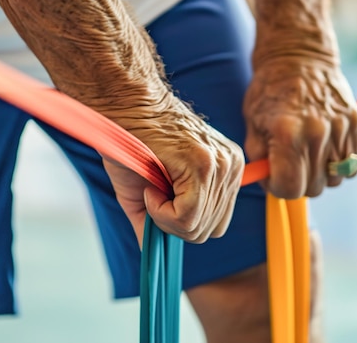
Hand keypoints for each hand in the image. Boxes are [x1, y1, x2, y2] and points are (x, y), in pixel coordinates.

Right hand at [102, 98, 244, 244]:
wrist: (125, 104)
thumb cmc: (134, 141)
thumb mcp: (150, 187)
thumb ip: (157, 221)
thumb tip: (152, 252)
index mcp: (227, 170)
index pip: (217, 224)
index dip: (183, 224)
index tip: (159, 200)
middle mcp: (231, 167)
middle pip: (209, 231)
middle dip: (174, 225)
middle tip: (152, 196)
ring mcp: (220, 165)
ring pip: (197, 228)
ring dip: (163, 217)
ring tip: (151, 186)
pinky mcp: (202, 164)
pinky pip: (187, 217)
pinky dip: (161, 213)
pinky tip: (151, 188)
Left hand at [243, 55, 356, 198]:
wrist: (297, 57)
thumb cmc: (269, 91)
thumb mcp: (252, 123)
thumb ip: (259, 158)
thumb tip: (268, 184)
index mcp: (288, 133)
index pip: (290, 188)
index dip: (278, 188)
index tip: (274, 176)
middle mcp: (318, 132)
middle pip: (313, 188)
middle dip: (298, 182)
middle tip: (289, 162)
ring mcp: (341, 127)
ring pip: (334, 180)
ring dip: (320, 174)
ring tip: (307, 152)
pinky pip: (353, 165)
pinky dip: (340, 165)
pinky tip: (325, 150)